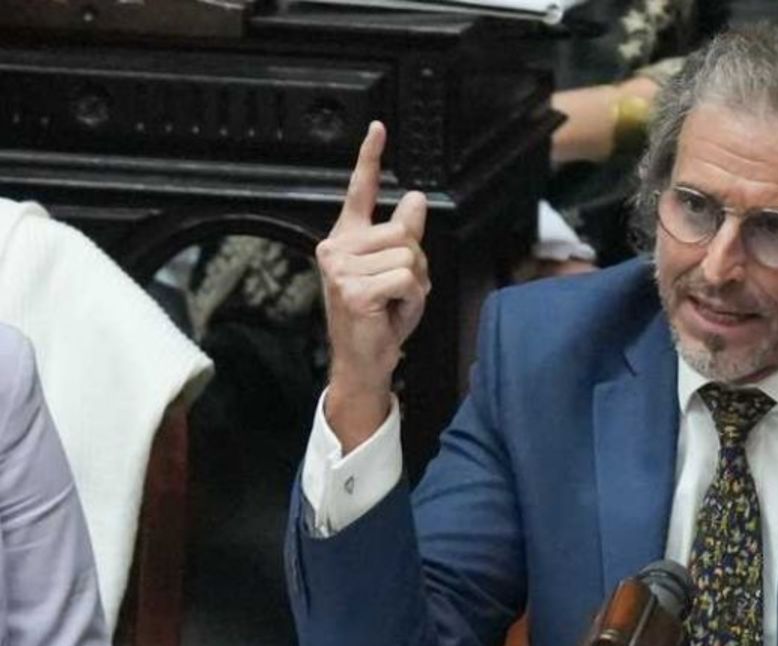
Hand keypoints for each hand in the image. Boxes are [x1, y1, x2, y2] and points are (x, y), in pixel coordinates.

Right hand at [317, 121, 429, 449]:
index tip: (379, 127)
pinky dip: (413, 300)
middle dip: (416, 264)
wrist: (364, 359)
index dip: (369, 156)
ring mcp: (341, 268)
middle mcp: (336, 246)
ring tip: (394, 303)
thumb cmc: (379, 318)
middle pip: (404, 233)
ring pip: (410, 256)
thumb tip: (415, 198)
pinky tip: (393, 313)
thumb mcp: (400, 271)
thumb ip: (406, 237)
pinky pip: (408, 279)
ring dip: (416, 285)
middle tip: (398, 291)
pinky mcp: (354, 289)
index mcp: (346, 237)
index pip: (358, 190)